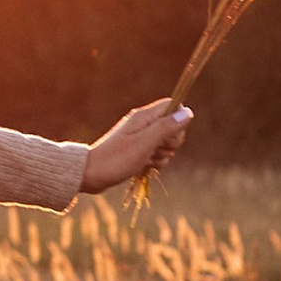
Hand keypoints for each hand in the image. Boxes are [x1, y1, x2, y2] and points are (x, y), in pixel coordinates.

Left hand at [78, 99, 193, 195]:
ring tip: (146, 159)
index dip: (178, 120)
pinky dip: (156, 161)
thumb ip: (166, 128)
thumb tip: (188, 112)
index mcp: (144, 116)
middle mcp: (144, 123)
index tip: (170, 135)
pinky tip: (145, 166)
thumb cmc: (117, 158)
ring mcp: (141, 137)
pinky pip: (158, 154)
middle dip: (171, 142)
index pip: (172, 106)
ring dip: (163, 155)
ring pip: (167, 144)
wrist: (92, 174)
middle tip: (155, 149)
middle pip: (173, 126)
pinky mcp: (139, 150)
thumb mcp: (145, 143)